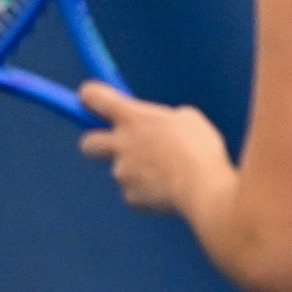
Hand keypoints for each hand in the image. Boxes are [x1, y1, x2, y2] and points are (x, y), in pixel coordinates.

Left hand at [77, 82, 233, 218]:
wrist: (203, 188)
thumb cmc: (200, 149)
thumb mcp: (187, 118)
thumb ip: (164, 118)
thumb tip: (159, 124)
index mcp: (133, 117)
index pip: (94, 98)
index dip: (90, 96)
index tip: (90, 98)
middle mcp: (121, 143)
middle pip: (88, 142)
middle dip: (97, 143)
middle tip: (119, 144)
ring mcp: (122, 171)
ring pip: (121, 169)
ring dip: (137, 169)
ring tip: (169, 171)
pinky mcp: (129, 196)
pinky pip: (135, 190)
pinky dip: (148, 189)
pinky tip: (170, 188)